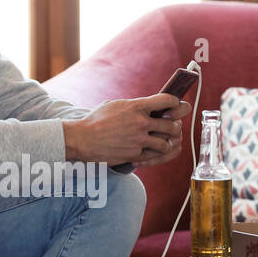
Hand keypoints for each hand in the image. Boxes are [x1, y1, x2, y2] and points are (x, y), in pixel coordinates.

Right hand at [62, 94, 192, 166]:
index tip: (175, 105)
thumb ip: (134, 105)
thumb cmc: (96, 120)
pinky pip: (154, 156)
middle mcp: (141, 123)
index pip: (167, 100)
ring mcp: (139, 140)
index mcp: (136, 106)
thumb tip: (150, 106)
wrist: (82, 139)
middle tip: (174, 127)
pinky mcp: (135, 155)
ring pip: (166, 143)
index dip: (175, 102)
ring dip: (167, 143)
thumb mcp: (115, 105)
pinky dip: (154, 154)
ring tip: (164, 142)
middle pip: (172, 125)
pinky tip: (151, 151)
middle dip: (175, 126)